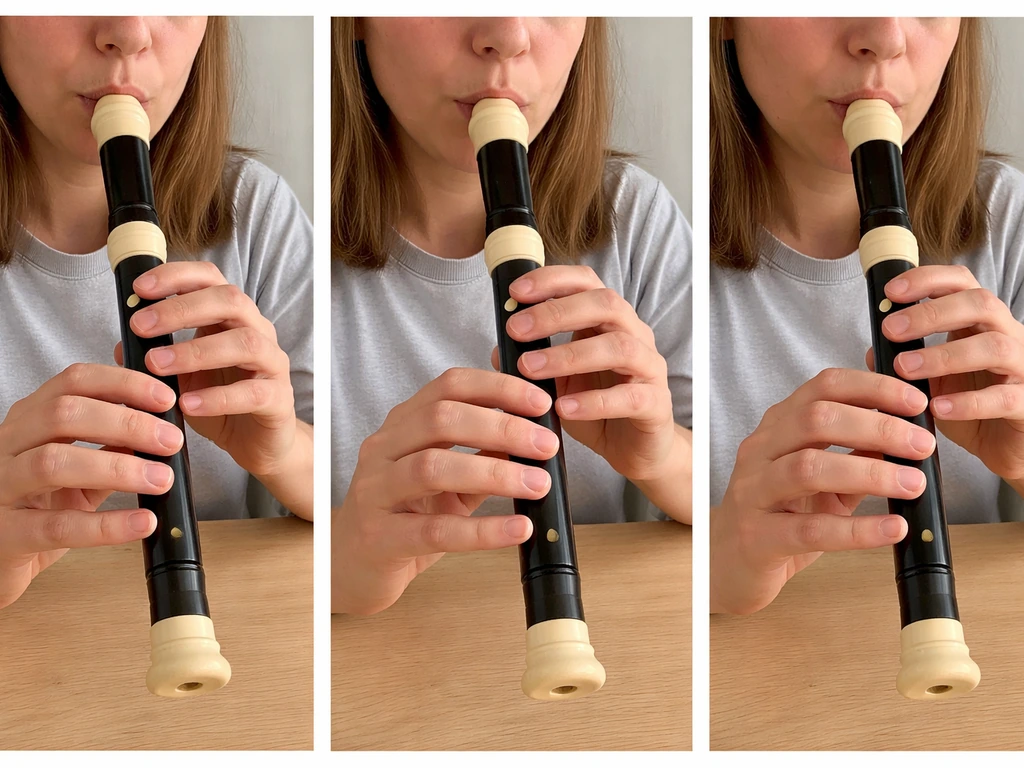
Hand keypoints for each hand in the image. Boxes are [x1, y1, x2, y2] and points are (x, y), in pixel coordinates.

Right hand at [0, 364, 175, 608]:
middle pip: (64, 414)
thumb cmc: (37, 506)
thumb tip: (160, 431)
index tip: (166, 399)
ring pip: (54, 463)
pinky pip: (56, 526)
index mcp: (30, 420)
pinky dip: (106, 526)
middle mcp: (8, 444)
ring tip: (162, 480)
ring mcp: (0, 487)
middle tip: (172, 441)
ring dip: (118, 469)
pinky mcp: (5, 534)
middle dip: (127, 423)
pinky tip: (143, 523)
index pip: (74, 381)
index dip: (123, 383)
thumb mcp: (77, 469)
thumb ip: (111, 448)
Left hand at [121, 261, 298, 479]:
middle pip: (231, 300)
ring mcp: (273, 364)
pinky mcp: (279, 399)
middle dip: (182, 309)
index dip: (177, 276)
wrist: (256, 443)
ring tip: (158, 365)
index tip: (139, 289)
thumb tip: (121, 346)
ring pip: (246, 342)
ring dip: (197, 351)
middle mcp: (258, 332)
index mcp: (233, 318)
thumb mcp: (181, 377)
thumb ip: (155, 358)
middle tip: (141, 325)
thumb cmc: (219, 403)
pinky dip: (217, 398)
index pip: (212, 279)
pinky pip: (253, 393)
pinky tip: (187, 404)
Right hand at [333, 368, 559, 614]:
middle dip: (502, 427)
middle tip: (547, 445)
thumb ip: (482, 455)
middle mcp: (383, 450)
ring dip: (495, 473)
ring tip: (539, 484)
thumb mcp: (447, 479)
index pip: (449, 386)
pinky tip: (517, 530)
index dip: (498, 388)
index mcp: (403, 426)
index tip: (541, 404)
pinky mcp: (379, 538)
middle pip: (442, 419)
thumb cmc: (404, 516)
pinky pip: (434, 531)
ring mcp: (375, 492)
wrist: (352, 566)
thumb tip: (535, 437)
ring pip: (433, 468)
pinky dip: (482, 530)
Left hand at [493, 265, 676, 483]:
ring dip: (570, 355)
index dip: (553, 280)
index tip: (515, 292)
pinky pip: (630, 397)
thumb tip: (500, 350)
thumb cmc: (595, 408)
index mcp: (610, 321)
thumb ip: (532, 362)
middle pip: (606, 304)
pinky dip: (594, 402)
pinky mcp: (656, 404)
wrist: (632, 449)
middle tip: (517, 329)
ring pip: (620, 347)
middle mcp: (635, 335)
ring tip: (531, 369)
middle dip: (556, 312)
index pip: (587, 282)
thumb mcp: (557, 382)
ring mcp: (650, 368)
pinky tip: (563, 408)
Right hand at [711, 368, 934, 614]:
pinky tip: (892, 529)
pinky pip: (811, 530)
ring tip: (914, 485)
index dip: (873, 388)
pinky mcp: (757, 536)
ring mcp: (754, 492)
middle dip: (877, 426)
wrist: (728, 563)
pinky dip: (858, 529)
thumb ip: (856, 453)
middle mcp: (761, 451)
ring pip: (809, 468)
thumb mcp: (821, 478)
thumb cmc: (779, 515)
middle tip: (922, 444)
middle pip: (817, 419)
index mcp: (778, 427)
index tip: (916, 402)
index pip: (824, 386)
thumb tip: (907, 433)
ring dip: (870, 472)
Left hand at [871, 265, 1023, 483]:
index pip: (963, 283)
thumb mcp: (932, 381)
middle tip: (892, 329)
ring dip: (944, 356)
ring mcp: (1023, 368)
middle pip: (981, 304)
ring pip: (995, 347)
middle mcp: (1008, 337)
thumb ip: (905, 362)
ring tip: (905, 369)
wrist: (1005, 446)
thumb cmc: (969, 406)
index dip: (929, 279)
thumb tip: (872, 352)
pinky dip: (968, 402)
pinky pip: (1004, 398)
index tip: (892, 291)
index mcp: (982, 323)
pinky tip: (938, 407)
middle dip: (932, 313)